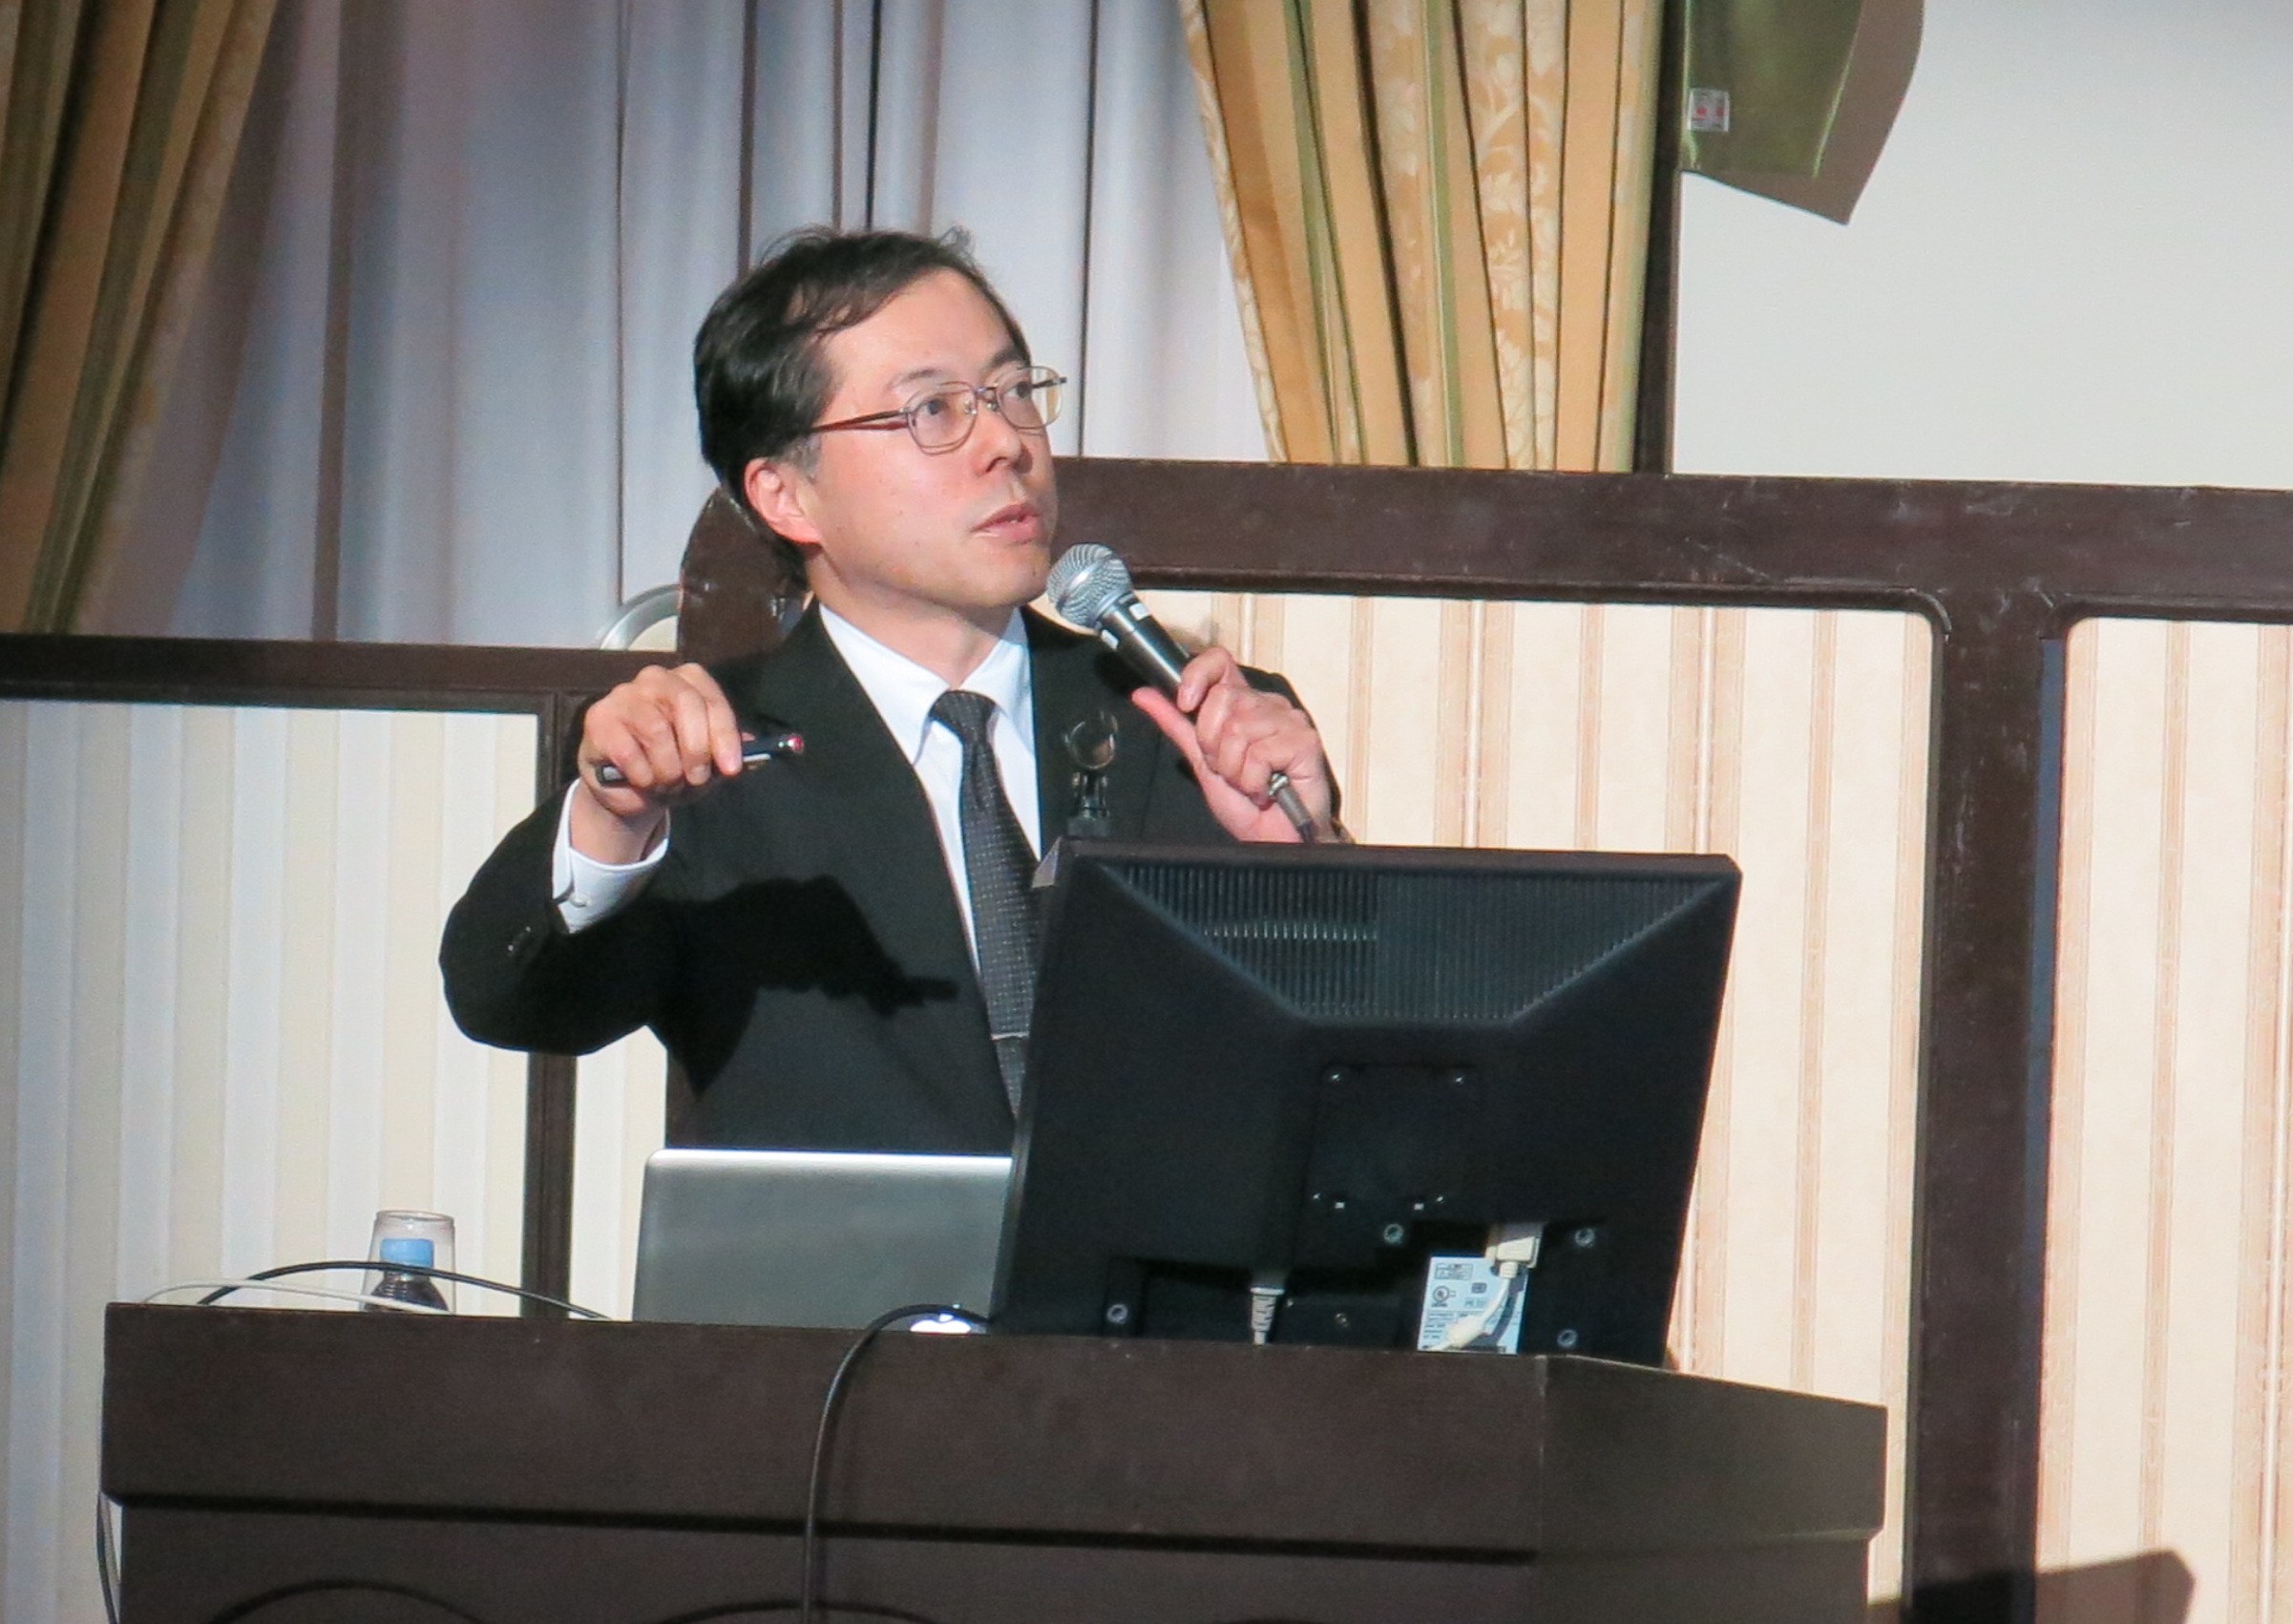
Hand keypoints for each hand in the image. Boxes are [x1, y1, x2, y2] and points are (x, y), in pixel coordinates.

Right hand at [570, 663, 744, 861]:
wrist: (626, 787)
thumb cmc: (672, 765)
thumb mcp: (706, 764)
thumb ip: (727, 753)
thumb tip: (752, 745)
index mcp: (688, 682)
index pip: (712, 699)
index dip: (724, 736)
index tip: (731, 769)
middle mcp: (656, 679)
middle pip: (687, 704)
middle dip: (697, 749)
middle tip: (696, 778)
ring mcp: (624, 695)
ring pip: (657, 731)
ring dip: (668, 769)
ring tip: (667, 784)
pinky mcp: (598, 718)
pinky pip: (629, 751)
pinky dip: (643, 776)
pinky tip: (642, 781)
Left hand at [1129, 648, 1335, 842]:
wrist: (1274, 842)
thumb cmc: (1247, 805)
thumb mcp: (1201, 762)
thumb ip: (1176, 725)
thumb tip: (1143, 694)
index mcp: (1244, 703)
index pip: (1219, 662)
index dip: (1197, 675)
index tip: (1185, 704)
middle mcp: (1268, 705)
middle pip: (1221, 699)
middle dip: (1213, 745)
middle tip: (1231, 770)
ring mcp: (1290, 720)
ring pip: (1237, 730)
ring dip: (1235, 769)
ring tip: (1251, 783)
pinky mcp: (1305, 740)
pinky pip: (1259, 753)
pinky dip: (1254, 781)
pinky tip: (1266, 789)